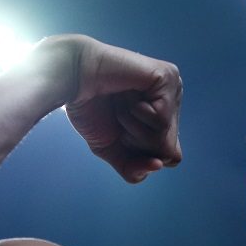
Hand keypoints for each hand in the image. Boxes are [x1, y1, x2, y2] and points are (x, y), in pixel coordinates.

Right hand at [39, 35, 182, 182]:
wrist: (72, 78)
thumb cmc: (90, 108)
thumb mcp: (111, 149)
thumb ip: (134, 168)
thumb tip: (159, 165)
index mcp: (164, 119)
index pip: (171, 158)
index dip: (142, 156)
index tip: (121, 133)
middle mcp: (173, 103)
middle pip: (169, 152)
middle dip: (136, 143)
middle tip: (119, 115)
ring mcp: (173, 89)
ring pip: (165, 137)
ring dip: (134, 127)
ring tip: (121, 102)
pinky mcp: (168, 77)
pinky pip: (161, 119)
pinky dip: (137, 114)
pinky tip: (127, 93)